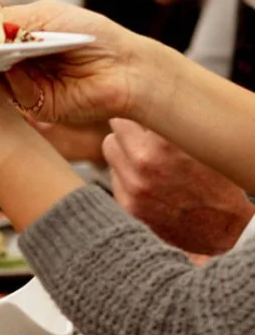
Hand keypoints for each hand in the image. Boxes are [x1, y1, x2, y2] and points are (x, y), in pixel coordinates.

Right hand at [2, 1, 149, 123]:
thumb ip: (10, 19)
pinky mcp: (35, 106)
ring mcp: (25, 85)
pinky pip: (16, 93)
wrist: (124, 67)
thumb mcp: (46, 15)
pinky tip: (14, 67)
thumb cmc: (91, 35)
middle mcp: (18, 63)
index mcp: (21, 39)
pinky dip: (14, 80)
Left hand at [103, 120, 254, 253]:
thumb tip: (152, 104)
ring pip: (110, 149)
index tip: (147, 116)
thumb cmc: (218, 183)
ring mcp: (134, 186)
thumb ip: (173, 125)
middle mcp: (146, 163)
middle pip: (116, 127)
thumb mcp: (201, 146)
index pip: (132, 110)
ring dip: (124, 149)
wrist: (223, 229)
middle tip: (145, 134)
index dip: (141, 112)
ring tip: (145, 156)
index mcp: (167, 143)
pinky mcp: (128, 205)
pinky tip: (146, 179)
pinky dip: (125, 173)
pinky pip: (113, 175)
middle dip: (130, 129)